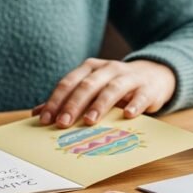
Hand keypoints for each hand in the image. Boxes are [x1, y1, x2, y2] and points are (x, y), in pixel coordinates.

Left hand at [33, 58, 175, 127]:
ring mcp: (128, 76)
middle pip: (87, 85)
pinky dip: (134, 104)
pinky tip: (127, 115)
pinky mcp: (147, 87)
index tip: (45, 119)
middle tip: (63, 123)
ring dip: (99, 104)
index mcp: (89, 68)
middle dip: (73, 104)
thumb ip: (67, 100)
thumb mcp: (91, 89)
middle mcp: (107, 69)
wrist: (154, 76)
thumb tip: (37, 113)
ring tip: (89, 121)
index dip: (56, 100)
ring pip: (111, 88)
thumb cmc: (116, 86)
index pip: (68, 82)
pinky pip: (140, 95)